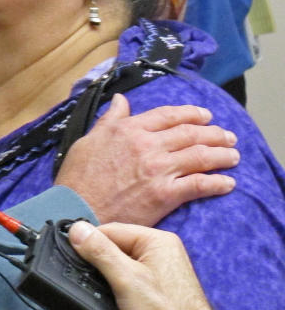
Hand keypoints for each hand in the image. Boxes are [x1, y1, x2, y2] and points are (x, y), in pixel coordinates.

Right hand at [54, 94, 237, 224]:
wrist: (76, 209)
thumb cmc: (77, 177)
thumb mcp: (88, 140)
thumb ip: (109, 120)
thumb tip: (120, 100)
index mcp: (129, 129)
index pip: (169, 115)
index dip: (191, 113)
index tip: (205, 116)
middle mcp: (148, 145)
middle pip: (191, 134)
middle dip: (214, 134)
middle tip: (228, 137)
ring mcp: (159, 170)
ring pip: (200, 156)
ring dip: (222, 154)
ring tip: (233, 156)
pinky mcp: (165, 194)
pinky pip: (200, 184)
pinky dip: (218, 182)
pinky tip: (228, 182)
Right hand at [67, 221, 220, 309]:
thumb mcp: (125, 278)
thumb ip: (99, 251)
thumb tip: (76, 228)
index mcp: (157, 240)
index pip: (111, 231)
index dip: (90, 245)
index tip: (72, 259)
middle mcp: (161, 252)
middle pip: (115, 250)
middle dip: (102, 269)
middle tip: (94, 285)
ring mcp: (160, 273)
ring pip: (120, 270)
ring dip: (111, 286)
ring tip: (112, 301)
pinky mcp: (158, 292)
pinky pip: (130, 285)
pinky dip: (121, 296)